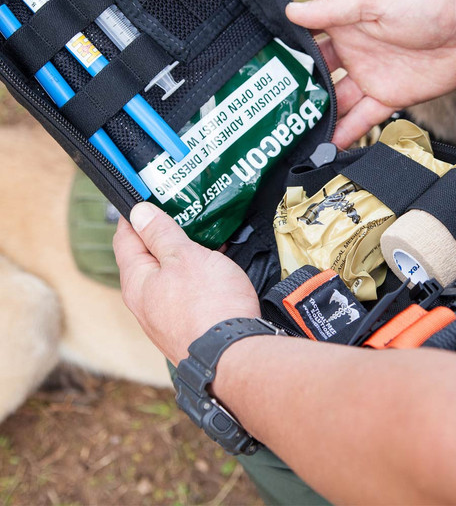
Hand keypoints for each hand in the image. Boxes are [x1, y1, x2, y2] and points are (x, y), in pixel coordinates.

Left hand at [113, 203, 259, 364]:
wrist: (233, 355)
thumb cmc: (208, 304)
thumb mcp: (183, 256)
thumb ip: (160, 233)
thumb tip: (138, 213)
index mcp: (137, 281)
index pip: (124, 238)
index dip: (134, 215)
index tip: (147, 197)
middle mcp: (145, 301)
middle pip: (146, 258)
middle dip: (161, 235)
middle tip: (181, 214)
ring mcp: (164, 317)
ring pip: (168, 276)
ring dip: (182, 256)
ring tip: (203, 239)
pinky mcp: (185, 326)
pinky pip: (184, 293)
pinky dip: (195, 276)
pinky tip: (214, 270)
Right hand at [287, 0, 455, 147]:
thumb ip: (333, 8)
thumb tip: (291, 11)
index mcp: (346, 22)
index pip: (309, 41)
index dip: (290, 56)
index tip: (266, 75)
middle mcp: (354, 51)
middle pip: (319, 77)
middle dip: (300, 93)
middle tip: (276, 114)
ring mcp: (371, 76)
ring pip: (338, 102)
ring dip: (320, 117)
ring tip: (296, 137)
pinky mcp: (391, 97)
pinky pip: (363, 118)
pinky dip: (346, 132)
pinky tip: (328, 147)